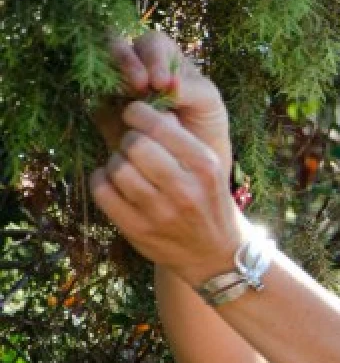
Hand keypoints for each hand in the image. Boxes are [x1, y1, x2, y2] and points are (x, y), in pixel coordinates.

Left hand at [89, 100, 246, 286]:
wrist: (215, 254)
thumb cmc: (209, 201)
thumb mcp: (210, 169)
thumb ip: (182, 139)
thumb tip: (148, 108)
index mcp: (205, 167)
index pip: (159, 126)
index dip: (138, 113)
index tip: (135, 114)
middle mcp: (184, 190)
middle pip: (135, 145)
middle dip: (128, 139)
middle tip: (132, 145)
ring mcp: (160, 213)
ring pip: (117, 168)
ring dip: (115, 161)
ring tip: (125, 166)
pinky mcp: (138, 230)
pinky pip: (103, 192)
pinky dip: (102, 181)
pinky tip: (113, 183)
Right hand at [94, 32, 231, 182]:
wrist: (193, 159)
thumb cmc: (205, 122)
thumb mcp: (210, 103)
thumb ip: (195, 89)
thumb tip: (171, 84)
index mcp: (164, 56)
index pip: (151, 43)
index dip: (153, 58)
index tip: (162, 83)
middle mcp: (136, 66)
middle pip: (116, 46)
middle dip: (126, 62)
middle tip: (141, 87)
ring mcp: (116, 86)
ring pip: (100, 71)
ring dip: (112, 81)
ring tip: (132, 104)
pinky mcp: (103, 110)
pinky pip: (94, 102)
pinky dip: (103, 106)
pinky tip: (121, 121)